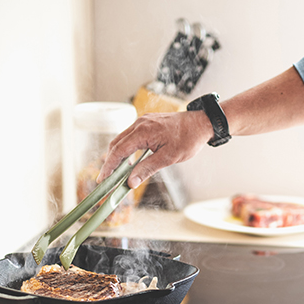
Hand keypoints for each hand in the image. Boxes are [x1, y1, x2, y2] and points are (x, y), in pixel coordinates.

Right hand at [98, 110, 212, 187]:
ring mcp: (143, 122)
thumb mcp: (168, 158)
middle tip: (105, 179)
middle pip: (116, 144)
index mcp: (143, 131)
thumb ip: (147, 169)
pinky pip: (130, 136)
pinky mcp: (147, 123)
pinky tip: (127, 161)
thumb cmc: (188, 139)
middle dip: (109, 162)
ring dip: (117, 156)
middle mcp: (140, 123)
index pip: (119, 150)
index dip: (109, 166)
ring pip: (122, 140)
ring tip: (114, 173)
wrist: (201, 123)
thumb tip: (131, 182)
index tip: (102, 179)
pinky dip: (125, 149)